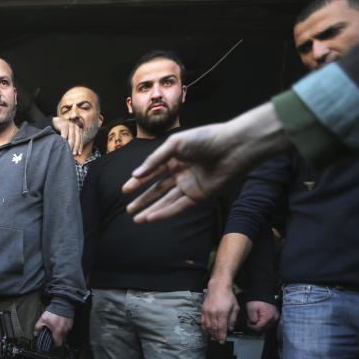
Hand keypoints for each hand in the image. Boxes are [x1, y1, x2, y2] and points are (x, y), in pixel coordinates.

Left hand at [34, 311, 73, 346]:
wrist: (62, 304)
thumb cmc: (54, 312)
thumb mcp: (43, 319)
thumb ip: (38, 327)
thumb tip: (36, 333)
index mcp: (58, 331)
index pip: (58, 343)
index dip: (54, 344)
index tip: (52, 342)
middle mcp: (64, 330)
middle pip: (61, 339)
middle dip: (57, 338)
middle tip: (52, 334)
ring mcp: (68, 327)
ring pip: (64, 334)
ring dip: (60, 332)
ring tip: (55, 328)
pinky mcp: (70, 323)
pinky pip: (66, 329)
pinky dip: (63, 328)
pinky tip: (59, 323)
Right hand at [51, 116, 84, 155]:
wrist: (56, 122)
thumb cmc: (62, 131)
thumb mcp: (69, 135)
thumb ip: (71, 140)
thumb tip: (73, 151)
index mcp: (78, 130)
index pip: (80, 140)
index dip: (80, 147)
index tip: (79, 153)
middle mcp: (75, 127)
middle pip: (77, 138)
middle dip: (76, 146)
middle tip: (73, 153)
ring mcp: (70, 125)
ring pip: (72, 136)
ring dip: (70, 143)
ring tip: (69, 149)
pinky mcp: (64, 124)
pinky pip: (65, 131)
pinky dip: (64, 136)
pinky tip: (63, 141)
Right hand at [122, 102, 288, 222]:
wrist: (233, 147)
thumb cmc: (206, 139)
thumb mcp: (175, 144)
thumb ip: (154, 161)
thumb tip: (135, 175)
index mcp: (175, 158)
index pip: (153, 172)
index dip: (138, 181)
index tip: (125, 190)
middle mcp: (182, 173)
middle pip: (158, 189)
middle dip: (143, 200)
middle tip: (128, 209)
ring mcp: (191, 186)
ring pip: (166, 201)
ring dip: (151, 210)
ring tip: (136, 219)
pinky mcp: (200, 196)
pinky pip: (179, 207)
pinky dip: (164, 213)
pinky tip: (151, 218)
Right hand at [201, 283, 238, 343]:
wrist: (218, 288)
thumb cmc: (229, 297)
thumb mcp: (235, 307)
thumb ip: (232, 319)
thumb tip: (230, 329)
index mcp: (222, 313)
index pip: (221, 327)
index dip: (221, 336)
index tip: (222, 341)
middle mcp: (213, 313)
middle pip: (214, 328)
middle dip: (216, 336)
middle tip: (218, 341)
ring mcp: (207, 312)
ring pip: (207, 326)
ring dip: (210, 333)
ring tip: (214, 337)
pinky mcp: (203, 311)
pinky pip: (203, 322)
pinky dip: (205, 328)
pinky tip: (207, 331)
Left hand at [246, 300, 278, 331]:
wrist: (263, 293)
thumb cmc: (256, 300)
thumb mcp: (251, 309)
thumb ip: (252, 319)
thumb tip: (253, 325)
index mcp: (268, 318)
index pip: (258, 328)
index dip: (251, 327)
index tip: (247, 322)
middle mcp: (274, 319)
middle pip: (263, 329)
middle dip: (255, 327)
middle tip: (250, 322)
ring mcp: (276, 318)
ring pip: (266, 327)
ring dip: (260, 326)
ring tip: (254, 321)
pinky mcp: (276, 316)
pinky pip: (269, 324)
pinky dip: (264, 323)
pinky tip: (259, 321)